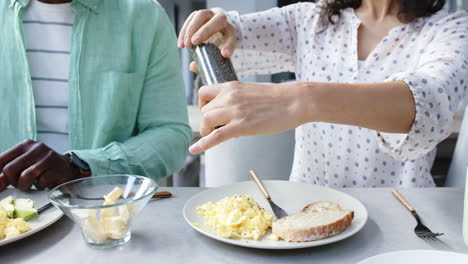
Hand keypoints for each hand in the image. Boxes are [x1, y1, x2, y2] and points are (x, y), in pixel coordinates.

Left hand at [0, 140, 77, 191]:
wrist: (68, 168)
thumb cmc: (44, 167)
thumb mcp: (26, 163)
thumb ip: (11, 170)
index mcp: (25, 145)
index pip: (1, 160)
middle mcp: (36, 148)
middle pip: (9, 170)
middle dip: (11, 182)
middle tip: (18, 185)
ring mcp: (48, 157)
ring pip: (25, 177)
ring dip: (25, 186)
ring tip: (30, 186)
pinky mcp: (57, 168)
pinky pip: (41, 182)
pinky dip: (40, 187)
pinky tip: (43, 184)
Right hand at [178, 9, 236, 57]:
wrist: (215, 29)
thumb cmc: (217, 44)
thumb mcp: (217, 53)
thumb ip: (208, 61)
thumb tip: (193, 67)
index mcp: (230, 32)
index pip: (232, 37)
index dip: (228, 46)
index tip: (224, 55)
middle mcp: (222, 20)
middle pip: (217, 20)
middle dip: (205, 31)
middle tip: (194, 43)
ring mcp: (210, 14)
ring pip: (201, 15)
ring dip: (191, 29)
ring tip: (186, 44)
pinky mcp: (198, 14)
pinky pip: (191, 18)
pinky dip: (184, 30)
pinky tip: (181, 43)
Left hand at [189, 81, 304, 153]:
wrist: (294, 101)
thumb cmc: (277, 99)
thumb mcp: (250, 92)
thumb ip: (236, 99)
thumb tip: (228, 112)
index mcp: (231, 87)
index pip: (204, 93)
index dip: (202, 105)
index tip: (208, 113)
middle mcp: (230, 97)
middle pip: (204, 111)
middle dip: (206, 122)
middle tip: (214, 129)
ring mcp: (235, 111)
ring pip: (206, 121)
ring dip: (206, 131)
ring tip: (212, 136)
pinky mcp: (242, 125)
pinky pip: (216, 136)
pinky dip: (202, 144)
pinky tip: (194, 150)